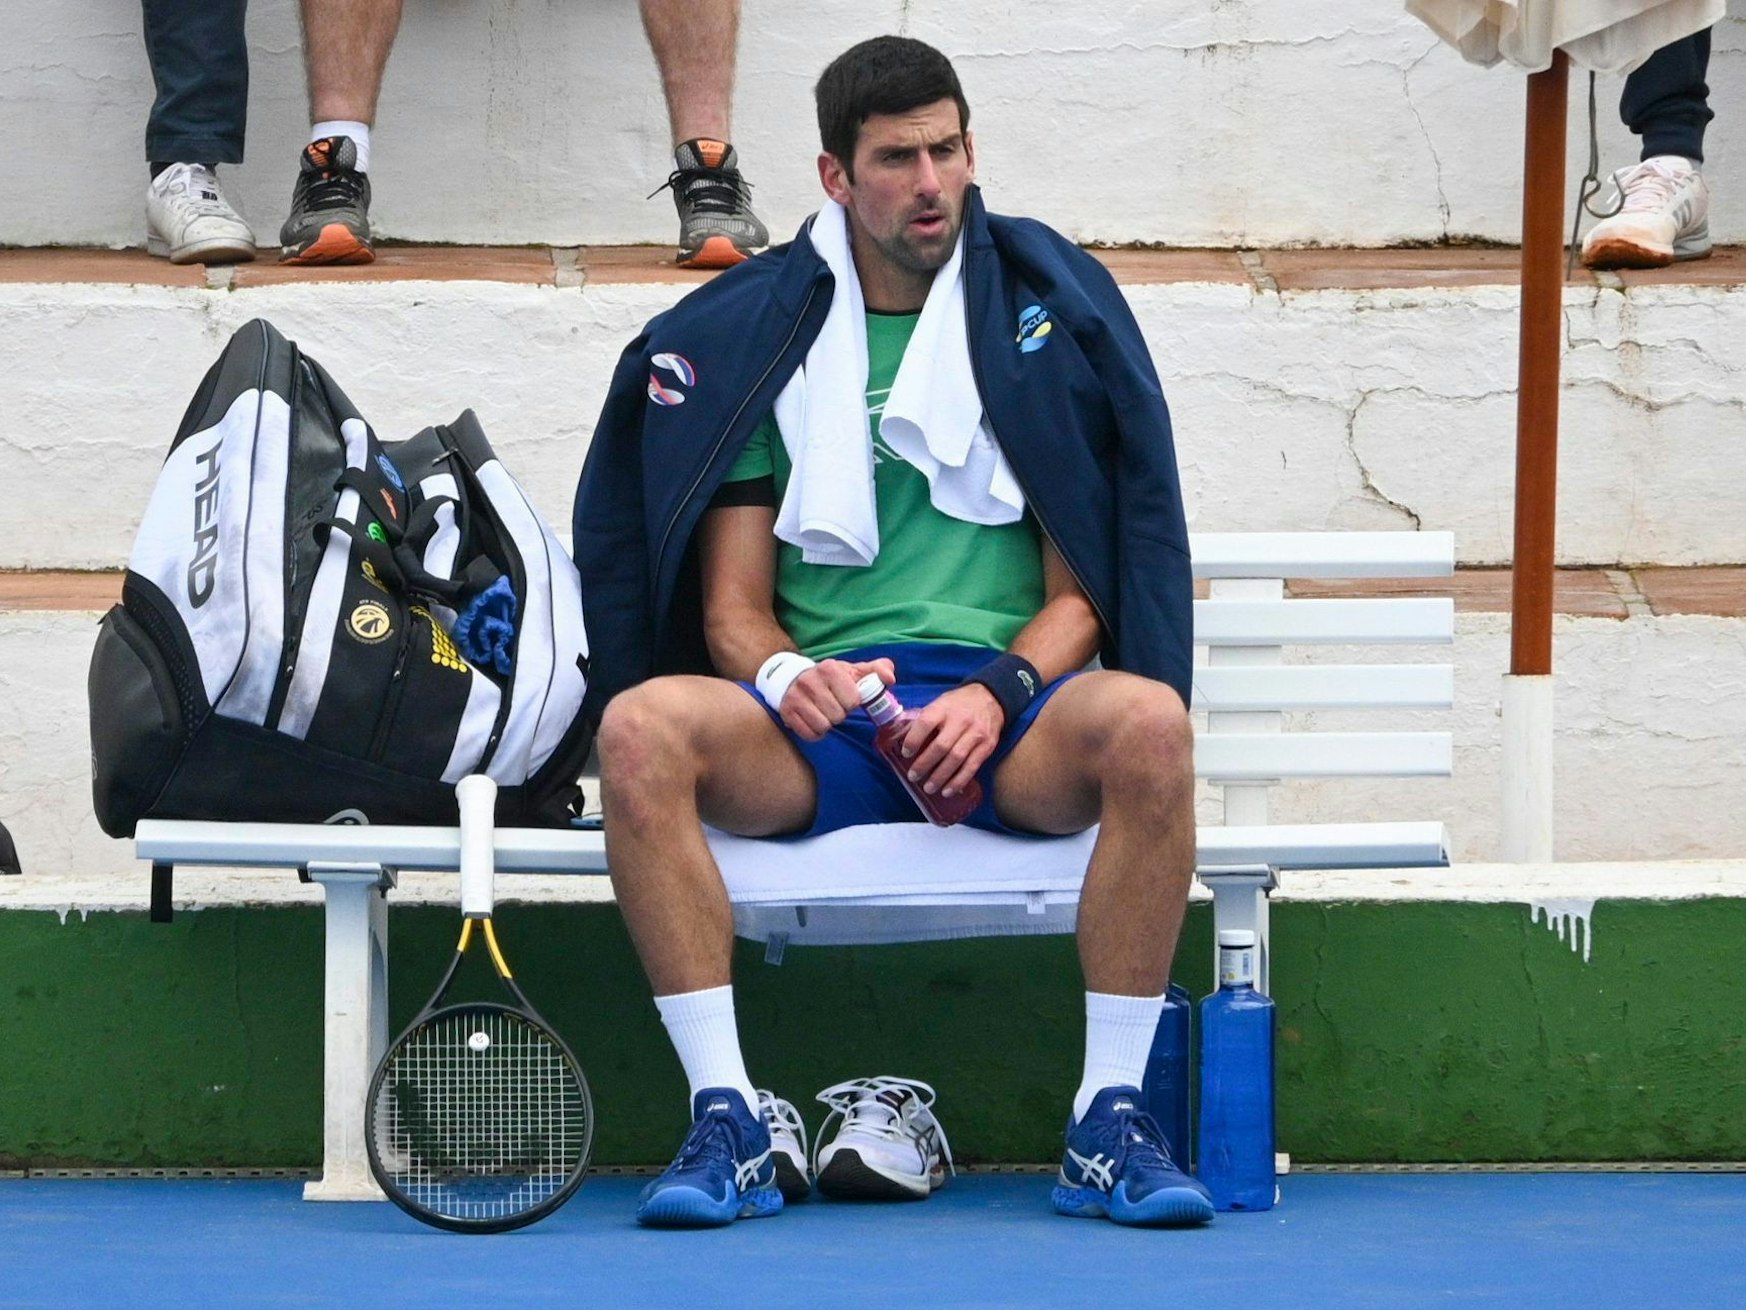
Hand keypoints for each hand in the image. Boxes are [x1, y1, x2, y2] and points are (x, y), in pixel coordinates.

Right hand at [780, 656, 896, 740]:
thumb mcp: (854, 670)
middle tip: (834, 705)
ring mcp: (795, 697)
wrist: (794, 679)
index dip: (852, 702)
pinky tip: (814, 721)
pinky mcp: (786, 713)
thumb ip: (877, 670)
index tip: (846, 697)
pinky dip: (815, 733)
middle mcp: (809, 680)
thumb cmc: (832, 678)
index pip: (852, 700)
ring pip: (823, 726)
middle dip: (839, 714)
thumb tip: (890, 679)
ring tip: (824, 713)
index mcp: (829, 668)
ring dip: (827, 724)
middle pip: (837, 716)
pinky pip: (809, 735)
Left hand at [897, 683, 1002, 799]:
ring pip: (956, 759)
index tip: (905, 753)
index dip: (914, 739)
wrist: (990, 698)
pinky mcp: (987, 746)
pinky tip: (948, 791)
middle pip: (941, 746)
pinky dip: (959, 781)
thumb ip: (926, 719)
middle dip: (925, 764)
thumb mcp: (941, 703)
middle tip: (913, 776)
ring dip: (940, 777)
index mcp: (944, 707)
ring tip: (928, 788)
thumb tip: (905, 738)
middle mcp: (961, 720)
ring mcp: (976, 734)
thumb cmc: (959, 704)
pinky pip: (972, 767)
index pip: (926, 723)